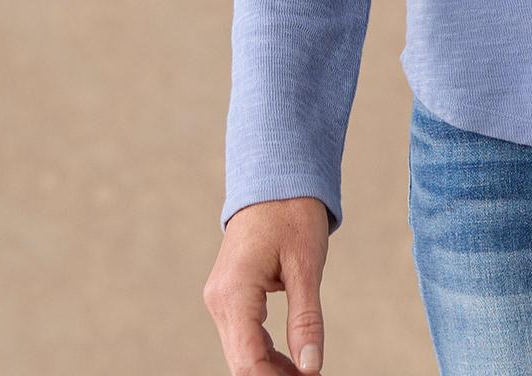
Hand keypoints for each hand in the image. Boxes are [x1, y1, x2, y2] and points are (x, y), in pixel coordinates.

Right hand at [204, 196, 332, 373]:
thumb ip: (306, 319)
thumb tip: (311, 368)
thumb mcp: (306, 265)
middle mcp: (220, 300)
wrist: (275, 175)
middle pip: (242, 361)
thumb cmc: (292, 213)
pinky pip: (244, 334)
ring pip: (242, 351)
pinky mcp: (230, 295)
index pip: (247, 361)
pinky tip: (292, 362)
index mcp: (234, 293)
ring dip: (271, 369)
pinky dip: (266, 351)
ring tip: (306, 374)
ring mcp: (221, 298)